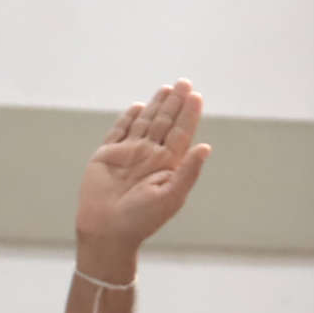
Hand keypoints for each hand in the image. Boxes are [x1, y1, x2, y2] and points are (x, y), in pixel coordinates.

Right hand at [75, 81, 210, 275]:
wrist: (108, 229)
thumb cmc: (143, 218)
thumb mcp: (172, 196)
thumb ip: (188, 171)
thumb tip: (205, 147)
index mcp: (169, 166)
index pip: (182, 134)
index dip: (189, 115)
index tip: (196, 96)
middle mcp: (151, 157)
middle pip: (165, 123)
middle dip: (175, 103)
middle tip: (184, 82)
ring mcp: (129, 154)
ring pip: (144, 123)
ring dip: (156, 105)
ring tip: (167, 88)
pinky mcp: (107, 155)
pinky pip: (119, 132)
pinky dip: (128, 118)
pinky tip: (138, 106)